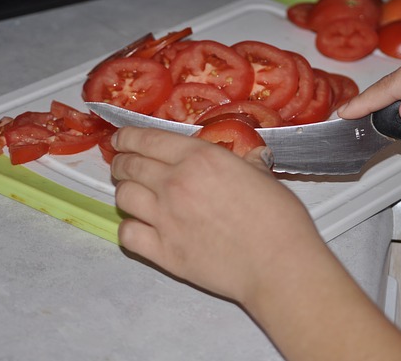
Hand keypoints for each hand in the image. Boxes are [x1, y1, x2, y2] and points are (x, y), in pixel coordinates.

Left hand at [111, 127, 324, 303]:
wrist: (278, 264)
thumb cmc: (279, 218)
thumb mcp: (263, 176)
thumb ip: (245, 164)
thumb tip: (251, 158)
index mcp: (199, 158)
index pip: (146, 139)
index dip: (127, 136)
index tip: (121, 138)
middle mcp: (174, 183)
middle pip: (129, 166)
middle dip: (122, 162)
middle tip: (125, 165)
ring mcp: (165, 219)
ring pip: (123, 196)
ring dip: (125, 192)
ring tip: (133, 194)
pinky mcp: (163, 252)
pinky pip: (127, 234)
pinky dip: (129, 228)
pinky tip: (140, 227)